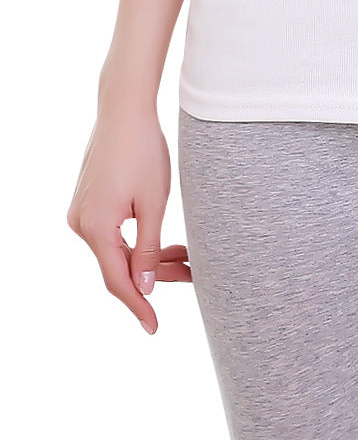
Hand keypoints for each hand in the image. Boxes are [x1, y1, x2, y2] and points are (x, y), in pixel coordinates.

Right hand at [66, 105, 190, 334]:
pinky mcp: (89, 202)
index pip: (118, 281)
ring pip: (119, 250)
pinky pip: (114, 234)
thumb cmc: (143, 153)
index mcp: (96, 228)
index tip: (154, 327)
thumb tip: (145, 286)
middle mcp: (81, 224)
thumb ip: (149, 248)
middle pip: (120, 265)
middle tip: (193, 275)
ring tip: (186, 257)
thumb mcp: (153, 204)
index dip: (139, 306)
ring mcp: (82, 212)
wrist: (124, 111)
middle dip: (156, 275)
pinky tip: (166, 243)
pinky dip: (140, 241)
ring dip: (151, 257)